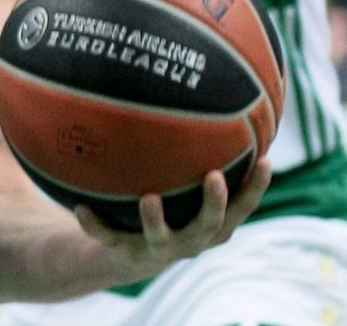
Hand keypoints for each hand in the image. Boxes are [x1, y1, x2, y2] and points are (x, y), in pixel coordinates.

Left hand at [77, 159, 271, 280]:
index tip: (265, 160)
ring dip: (156, 220)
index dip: (256, 187)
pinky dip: (95, 224)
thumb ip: (196, 151)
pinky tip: (81, 207)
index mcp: (212, 224)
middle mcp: (191, 239)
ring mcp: (158, 249)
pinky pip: (107, 237)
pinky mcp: (125, 252)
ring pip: (161, 239)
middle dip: (214, 203)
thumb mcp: (184, 184)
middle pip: (211, 226)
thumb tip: (211, 93)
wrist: (128, 253)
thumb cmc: (168, 207)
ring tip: (149, 198)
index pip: (242, 207)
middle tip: (215, 176)